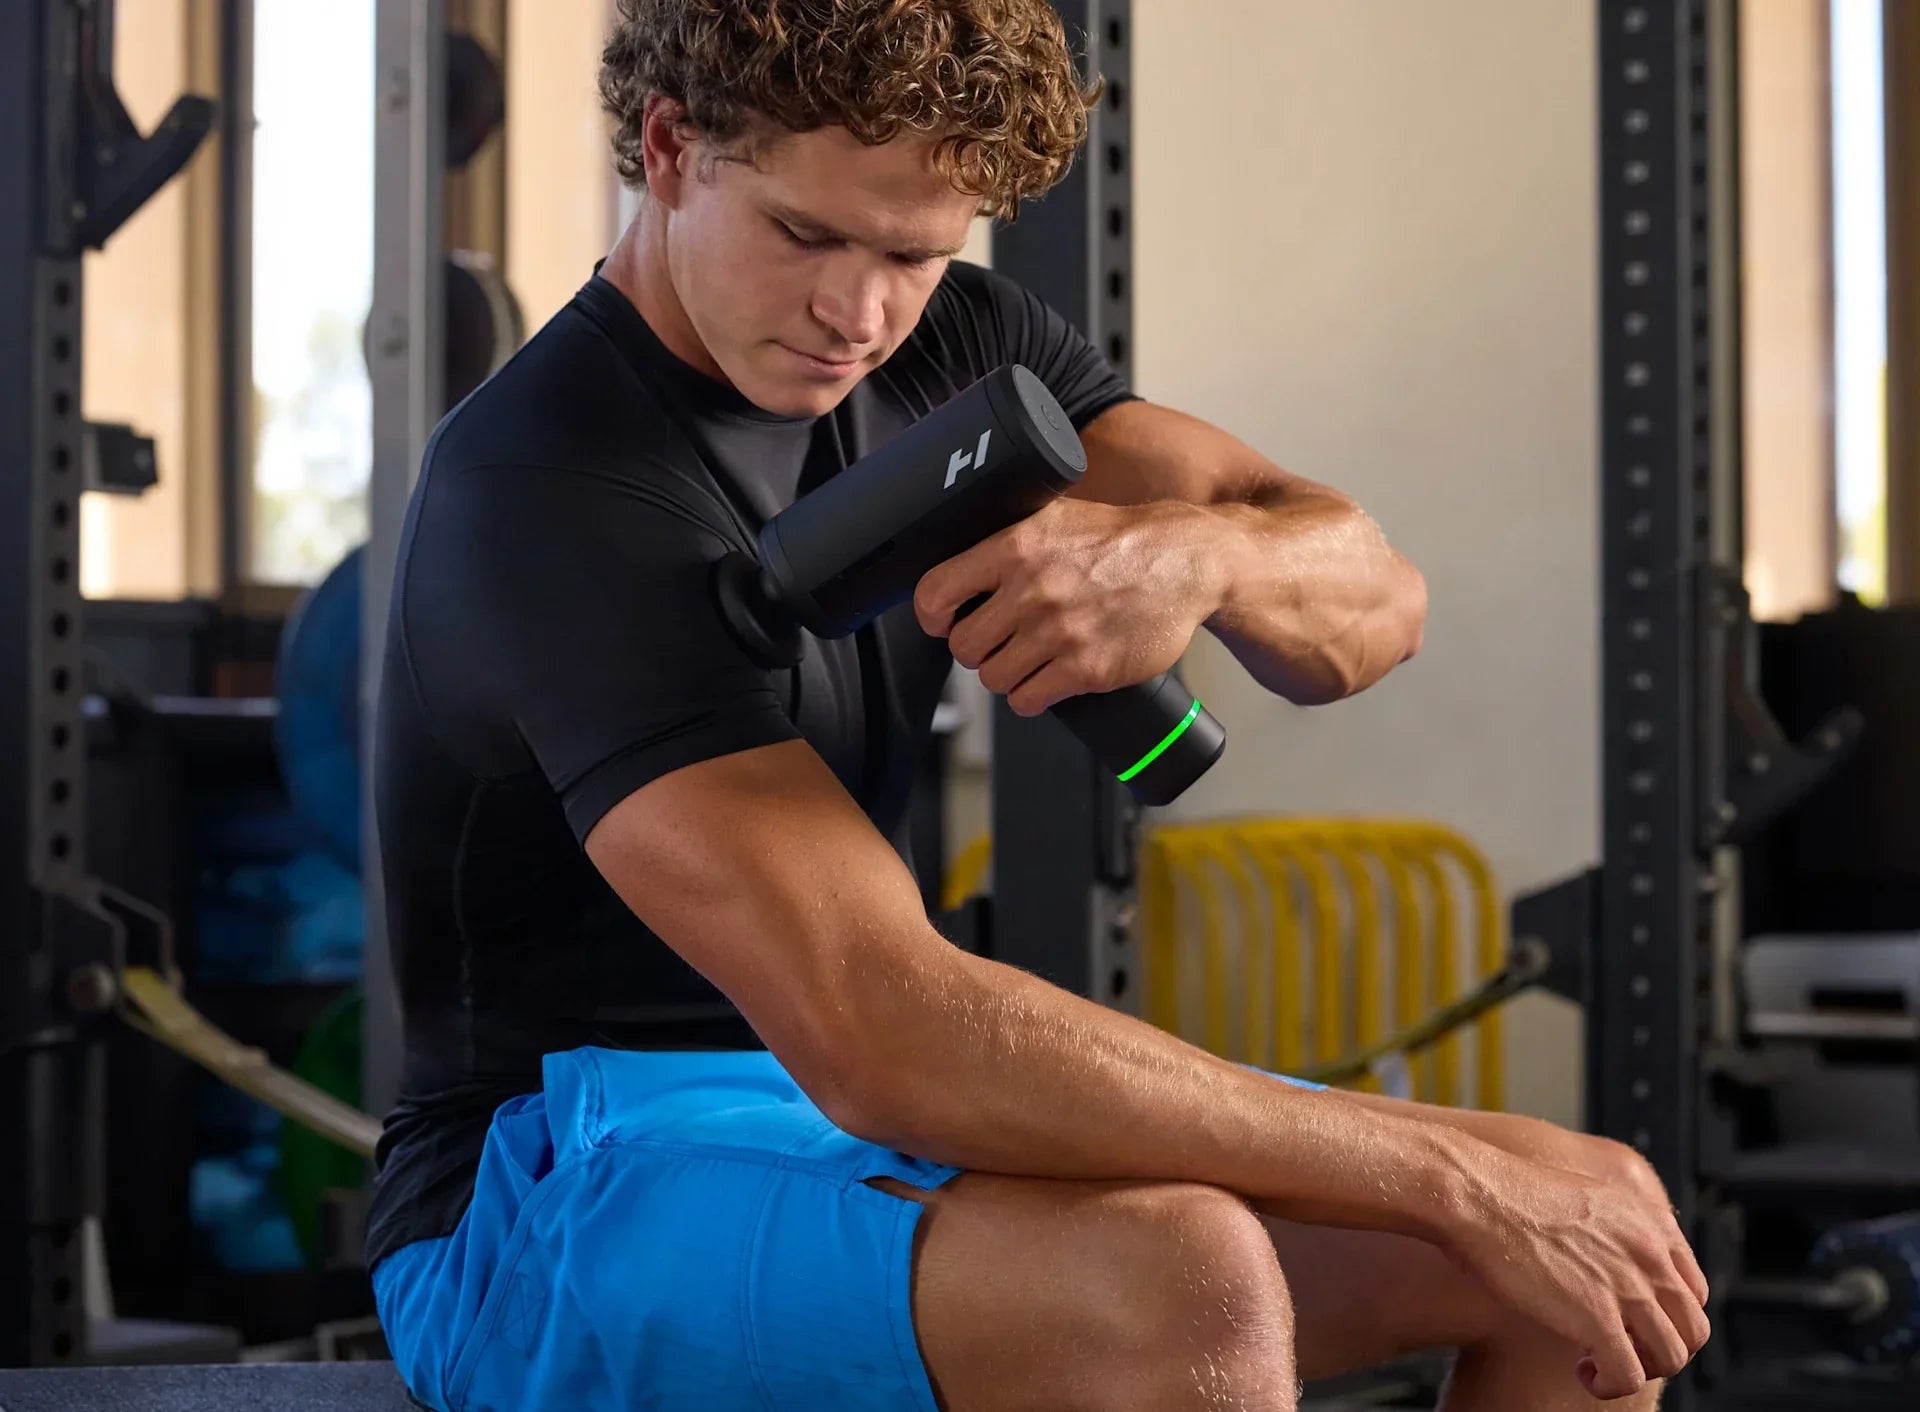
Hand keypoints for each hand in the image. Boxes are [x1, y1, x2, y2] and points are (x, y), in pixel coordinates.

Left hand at [912, 499, 1220, 715]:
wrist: (1186, 561)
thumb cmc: (1121, 539)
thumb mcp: (1055, 517)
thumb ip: (1008, 538)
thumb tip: (963, 566)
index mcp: (1015, 547)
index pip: (936, 592)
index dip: (932, 615)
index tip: (942, 622)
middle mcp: (1031, 591)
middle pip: (963, 645)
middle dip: (976, 648)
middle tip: (995, 642)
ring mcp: (1058, 634)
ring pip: (993, 678)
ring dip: (1005, 674)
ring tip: (1025, 660)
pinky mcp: (1085, 669)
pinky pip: (1028, 699)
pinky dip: (1031, 696)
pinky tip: (1045, 680)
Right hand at [1443, 1144, 1710, 1399]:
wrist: (1475, 1193)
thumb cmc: (1504, 1191)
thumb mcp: (1579, 1195)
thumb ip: (1606, 1225)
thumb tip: (1595, 1250)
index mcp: (1647, 1222)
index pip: (1693, 1289)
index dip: (1668, 1317)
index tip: (1636, 1325)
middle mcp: (1648, 1253)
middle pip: (1693, 1327)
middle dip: (1661, 1348)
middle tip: (1622, 1351)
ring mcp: (1627, 1286)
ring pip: (1672, 1356)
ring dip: (1639, 1368)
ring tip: (1600, 1364)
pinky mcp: (1597, 1317)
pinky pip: (1630, 1375)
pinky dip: (1610, 1384)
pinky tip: (1583, 1373)